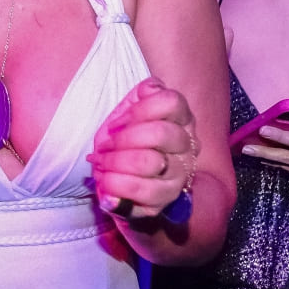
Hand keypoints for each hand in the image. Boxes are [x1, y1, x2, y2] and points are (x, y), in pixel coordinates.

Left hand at [88, 77, 198, 218]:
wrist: (122, 180)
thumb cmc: (126, 141)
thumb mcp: (129, 111)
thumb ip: (140, 96)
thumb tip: (149, 90)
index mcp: (181, 118)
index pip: (171, 102)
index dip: (138, 110)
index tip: (115, 124)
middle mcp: (187, 145)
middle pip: (160, 133)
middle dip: (123, 139)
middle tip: (104, 146)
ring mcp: (180, 173)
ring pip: (151, 162)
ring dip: (116, 162)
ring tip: (101, 164)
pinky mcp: (168, 199)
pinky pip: (145, 191)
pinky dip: (117, 185)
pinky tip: (106, 182)